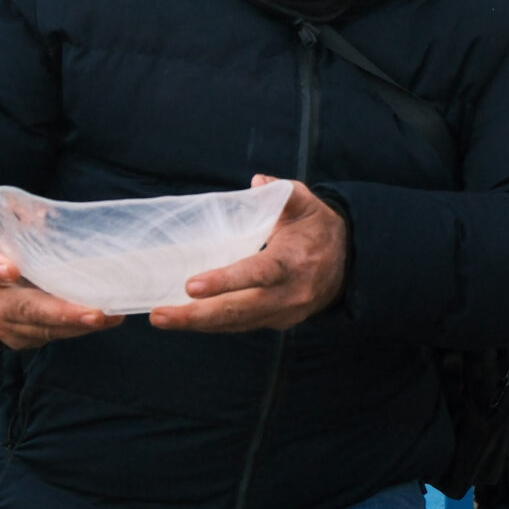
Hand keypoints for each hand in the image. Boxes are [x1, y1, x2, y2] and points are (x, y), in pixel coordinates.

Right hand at [0, 198, 116, 350]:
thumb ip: (6, 211)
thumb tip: (41, 214)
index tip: (12, 269)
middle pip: (25, 308)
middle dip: (61, 312)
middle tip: (94, 313)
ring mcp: (4, 324)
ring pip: (44, 327)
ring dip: (78, 324)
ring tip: (110, 317)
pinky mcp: (20, 338)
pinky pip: (51, 335)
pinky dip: (78, 329)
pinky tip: (104, 320)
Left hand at [149, 177, 348, 334]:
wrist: (349, 264)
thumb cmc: (317, 228)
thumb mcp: (305, 203)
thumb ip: (282, 192)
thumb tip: (257, 183)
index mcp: (294, 261)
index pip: (258, 273)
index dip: (225, 281)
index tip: (191, 286)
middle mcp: (290, 293)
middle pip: (239, 310)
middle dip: (196, 315)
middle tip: (159, 315)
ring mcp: (284, 312)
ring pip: (236, 324)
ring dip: (197, 324)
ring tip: (161, 317)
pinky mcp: (277, 322)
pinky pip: (241, 326)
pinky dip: (212, 324)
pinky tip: (185, 318)